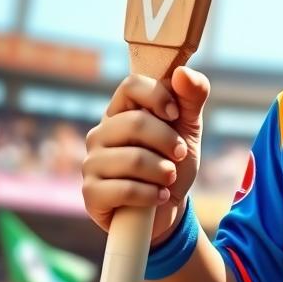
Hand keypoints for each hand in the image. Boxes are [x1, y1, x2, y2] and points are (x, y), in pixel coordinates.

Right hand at [82, 66, 210, 241]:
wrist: (168, 209)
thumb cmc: (173, 163)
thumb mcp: (189, 129)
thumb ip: (191, 98)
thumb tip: (181, 72)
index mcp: (121, 112)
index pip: (131, 85)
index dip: (158, 96)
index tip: (176, 115)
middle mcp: (100, 134)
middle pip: (134, 122)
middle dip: (168, 140)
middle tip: (180, 154)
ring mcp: (91, 163)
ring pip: (132, 159)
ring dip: (163, 171)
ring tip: (169, 178)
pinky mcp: (91, 194)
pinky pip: (123, 189)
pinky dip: (151, 194)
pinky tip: (159, 197)